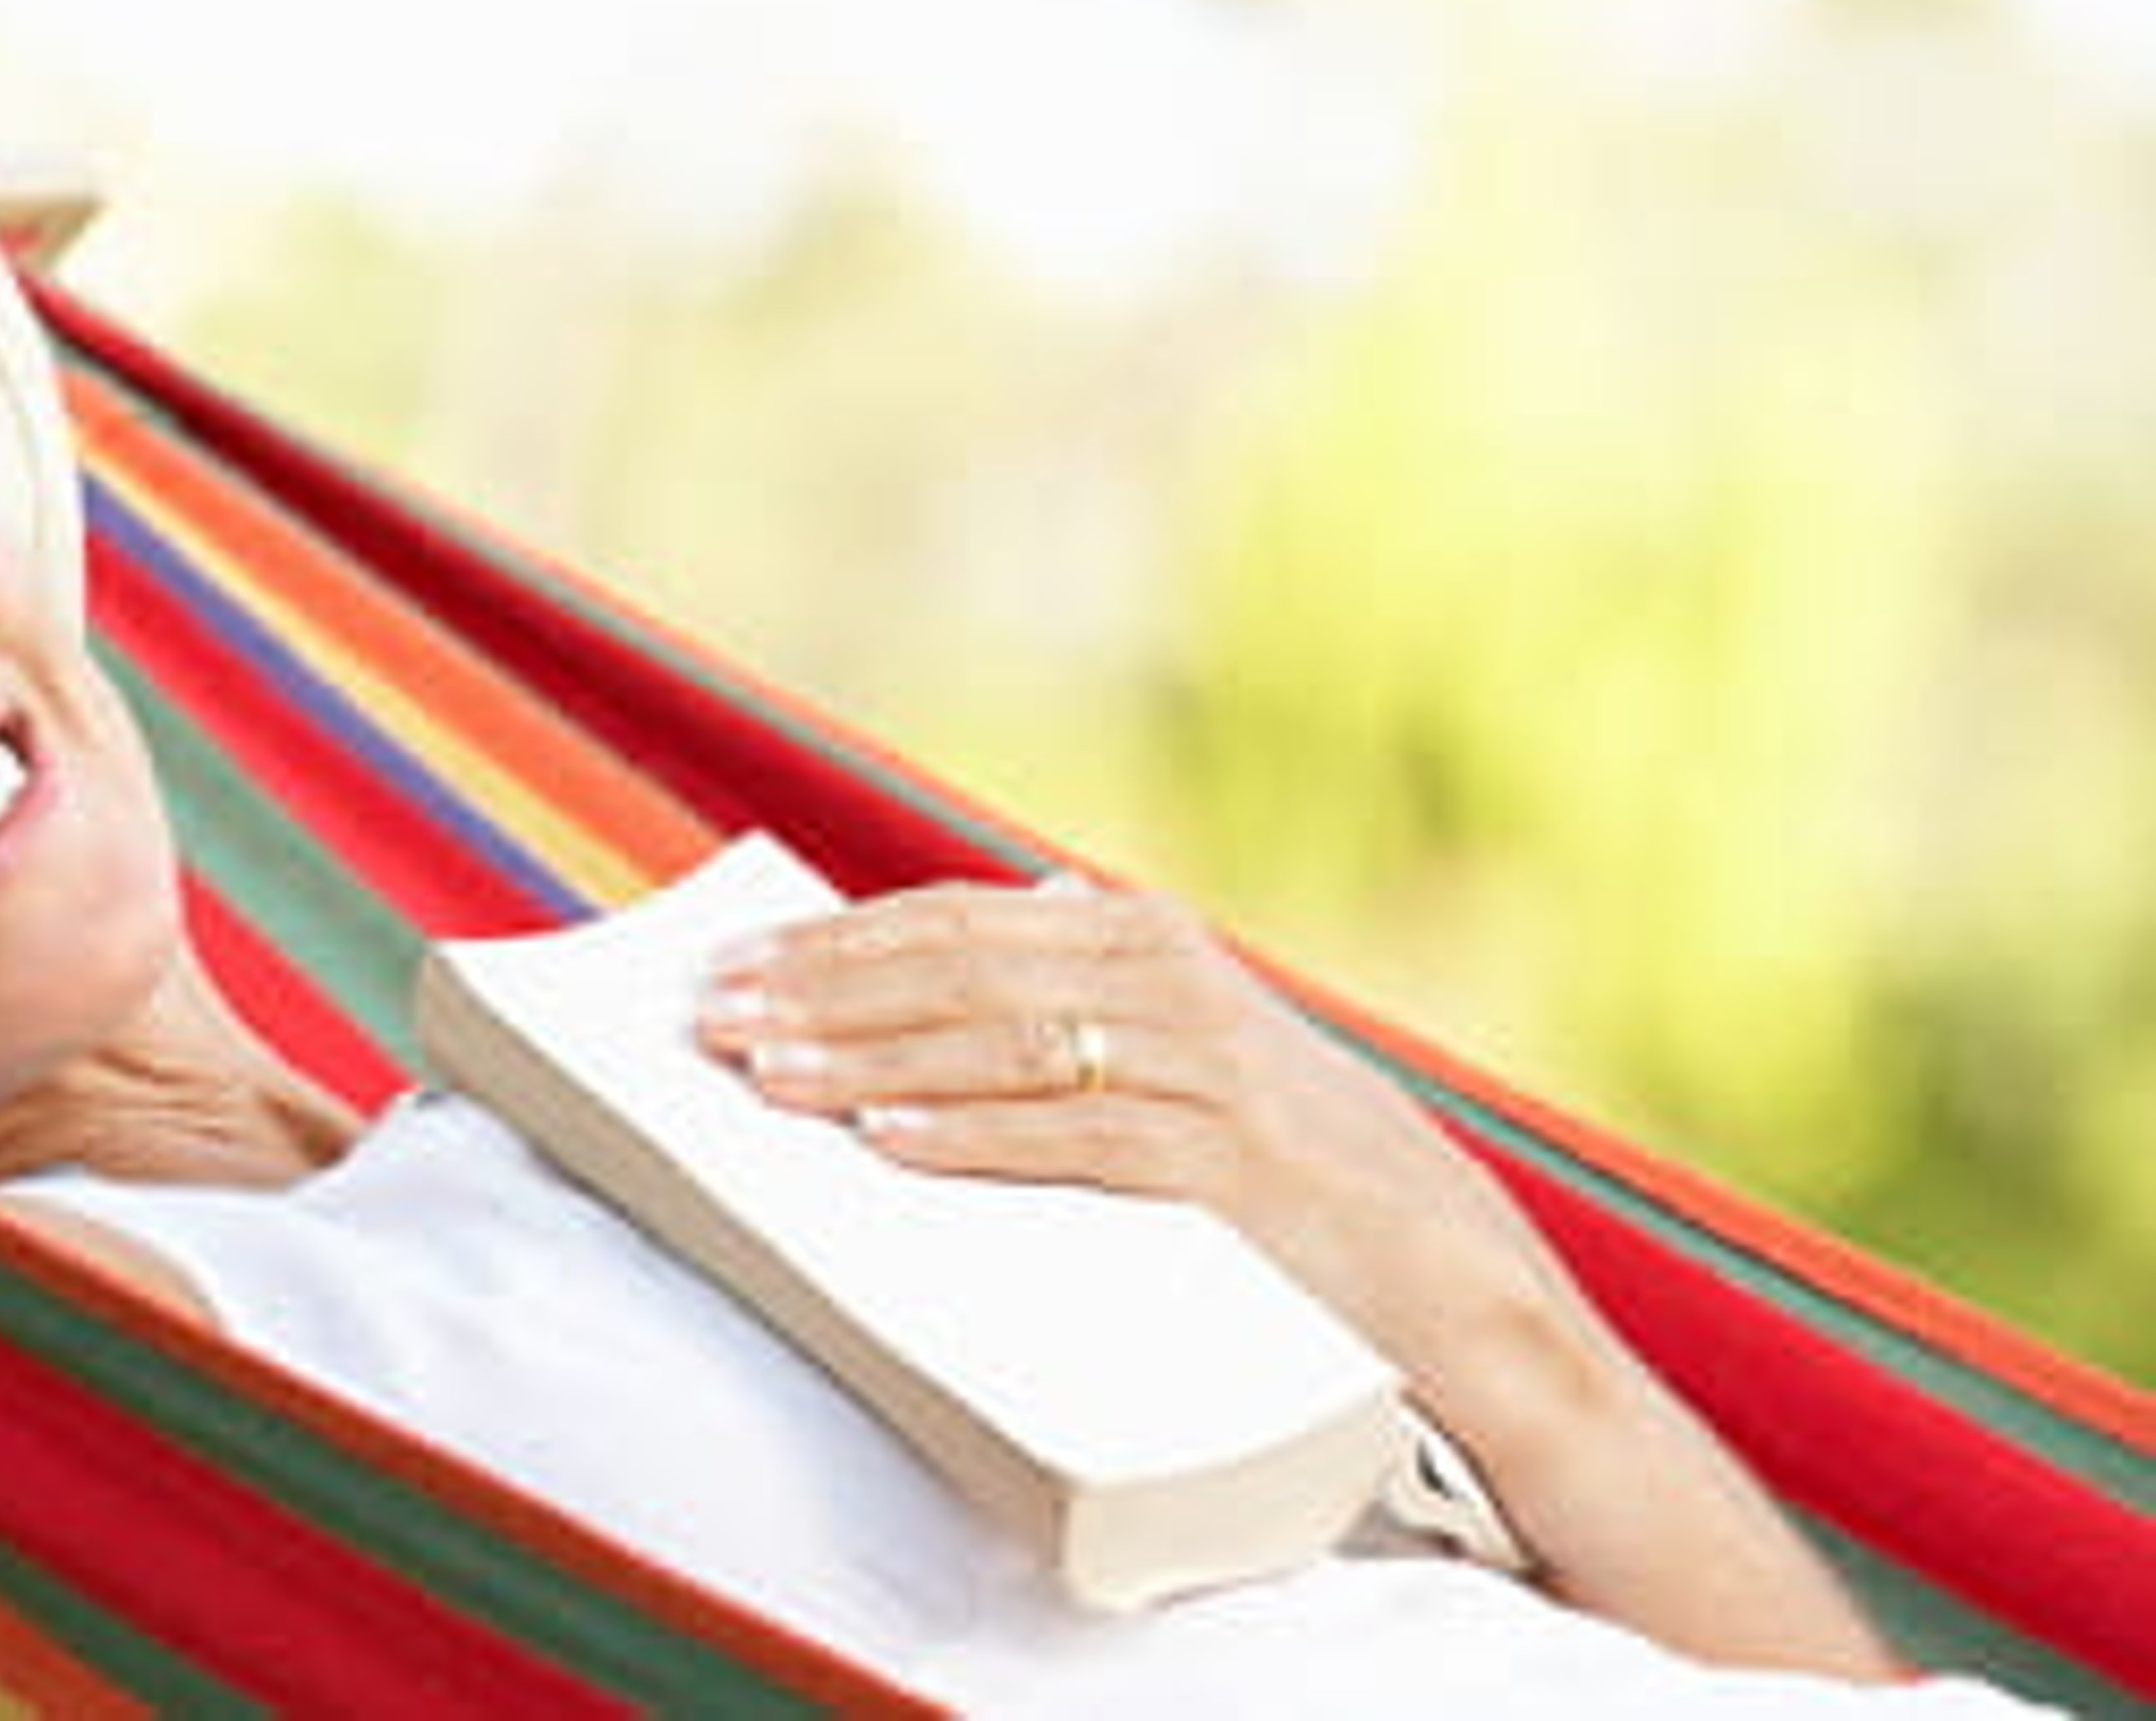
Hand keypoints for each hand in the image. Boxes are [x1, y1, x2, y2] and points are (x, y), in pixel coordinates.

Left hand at [691, 877, 1630, 1471]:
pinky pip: (1081, 1139)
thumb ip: (1114, 980)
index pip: (959, 918)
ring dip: (874, 1058)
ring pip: (1008, 1040)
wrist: (1465, 1285)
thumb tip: (1031, 892)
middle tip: (711, 1021)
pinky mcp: (1236, 1165)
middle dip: (824, 992)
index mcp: (1150, 938)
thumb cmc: (1303, 1173)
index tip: (727, 970)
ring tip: (769, 1079)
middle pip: (963, 966)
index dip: (833, 941)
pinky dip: (975, 1136)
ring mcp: (1211, 1067)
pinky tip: (886, 1144)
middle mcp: (1177, 978)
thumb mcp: (1206, 1048)